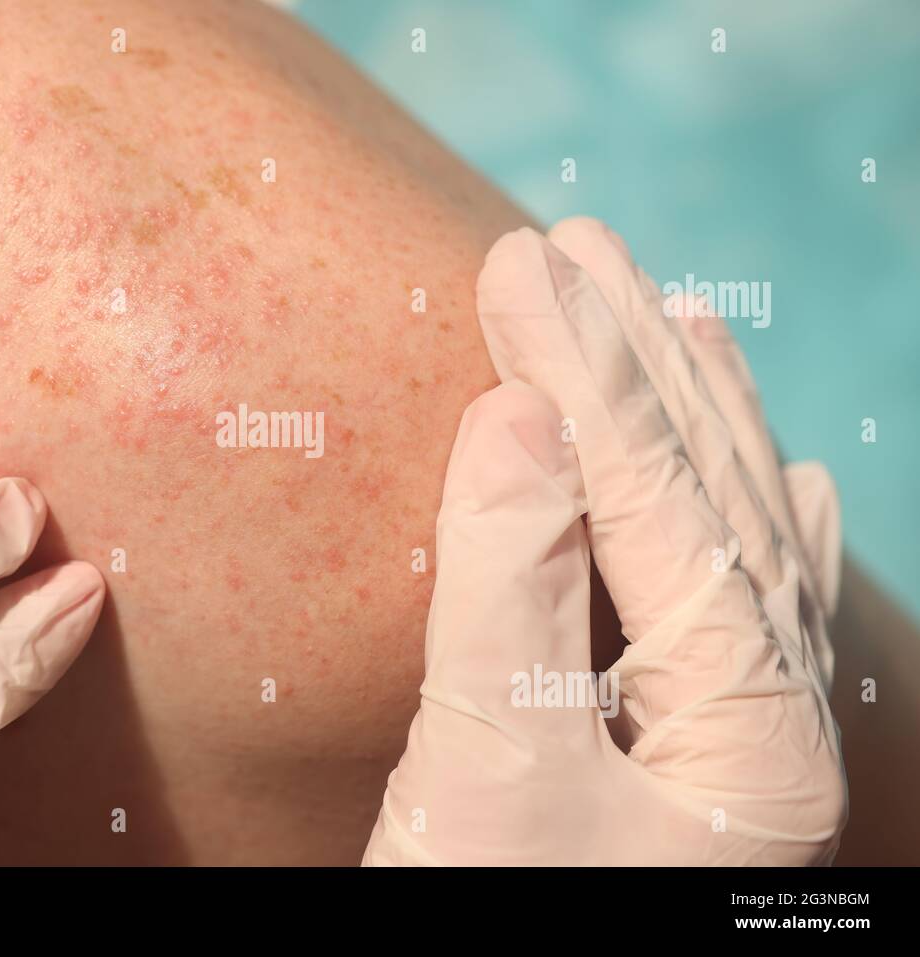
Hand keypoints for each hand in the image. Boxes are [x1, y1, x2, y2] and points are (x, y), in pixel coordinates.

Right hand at [364, 219, 845, 864]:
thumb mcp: (491, 777)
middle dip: (633, 360)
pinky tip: (780, 469)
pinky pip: (747, 599)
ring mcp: (743, 731)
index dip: (580, 369)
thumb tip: (518, 421)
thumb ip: (513, 594)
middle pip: (711, 489)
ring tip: (668, 311)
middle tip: (570, 246)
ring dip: (692, 413)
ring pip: (734, 529)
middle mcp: (770, 716)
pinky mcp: (700, 745)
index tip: (515, 266)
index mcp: (742, 721)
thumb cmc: (491, 924)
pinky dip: (748, 516)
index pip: (655, 493)